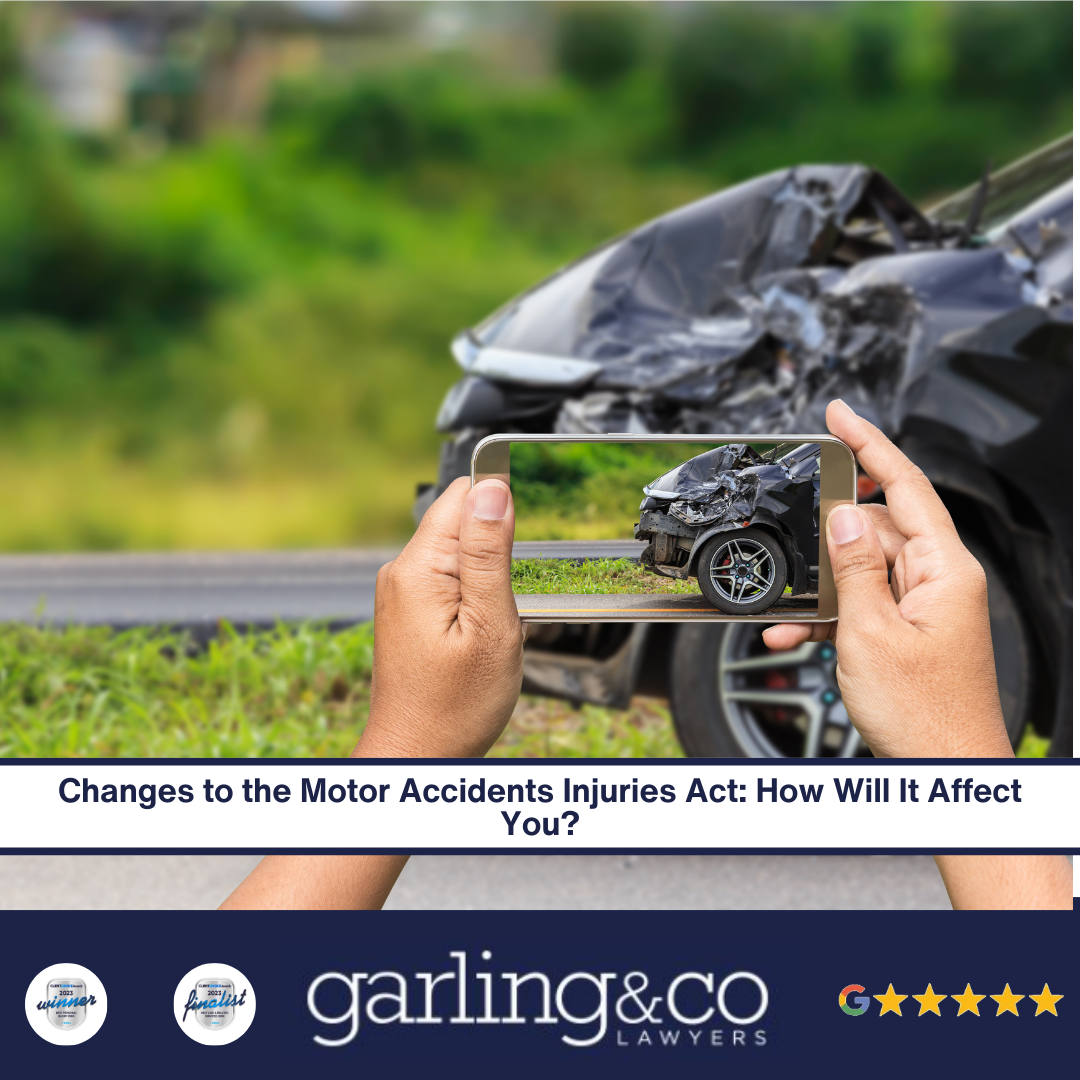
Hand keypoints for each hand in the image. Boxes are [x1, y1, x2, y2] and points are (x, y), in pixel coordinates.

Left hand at [221, 477, 523, 908]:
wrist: (417, 754)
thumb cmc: (455, 705)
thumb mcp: (490, 625)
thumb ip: (490, 553)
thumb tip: (492, 489)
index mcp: (418, 568)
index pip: (462, 496)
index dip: (499, 510)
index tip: (515, 554)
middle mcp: (400, 572)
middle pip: (460, 521)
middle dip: (494, 549)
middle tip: (501, 605)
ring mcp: (400, 591)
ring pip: (457, 551)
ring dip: (486, 576)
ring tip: (489, 625)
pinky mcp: (406, 608)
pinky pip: (448, 577)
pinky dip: (472, 595)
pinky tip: (477, 631)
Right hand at [763, 399, 1011, 759]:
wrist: (944, 772)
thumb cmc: (923, 715)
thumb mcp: (870, 633)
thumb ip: (854, 567)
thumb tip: (844, 514)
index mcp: (945, 570)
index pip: (907, 484)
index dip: (870, 443)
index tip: (840, 415)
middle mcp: (940, 580)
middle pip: (877, 528)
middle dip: (829, 539)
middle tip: (795, 542)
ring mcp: (926, 605)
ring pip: (863, 570)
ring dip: (822, 591)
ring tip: (792, 616)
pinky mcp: (910, 629)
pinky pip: (863, 604)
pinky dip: (829, 617)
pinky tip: (798, 636)